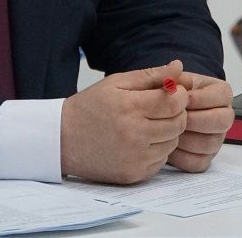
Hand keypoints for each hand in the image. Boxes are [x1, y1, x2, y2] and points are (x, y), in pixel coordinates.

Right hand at [61, 60, 188, 183]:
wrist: (62, 139)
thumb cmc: (89, 107)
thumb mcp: (116, 83)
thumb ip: (150, 75)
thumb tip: (179, 66)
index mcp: (129, 107)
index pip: (174, 102)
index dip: (178, 95)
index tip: (170, 93)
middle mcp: (133, 135)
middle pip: (178, 124)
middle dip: (176, 113)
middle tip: (161, 108)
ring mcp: (134, 158)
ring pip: (173, 143)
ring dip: (167, 133)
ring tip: (148, 125)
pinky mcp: (134, 175)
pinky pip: (161, 161)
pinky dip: (156, 150)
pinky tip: (139, 142)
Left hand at [168, 70, 233, 171]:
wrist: (159, 110)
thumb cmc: (167, 93)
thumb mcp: (169, 80)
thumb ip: (172, 75)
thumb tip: (176, 65)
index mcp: (220, 93)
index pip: (222, 96)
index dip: (201, 99)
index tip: (182, 99)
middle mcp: (223, 116)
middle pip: (222, 122)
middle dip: (196, 120)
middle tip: (176, 118)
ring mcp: (216, 139)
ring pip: (210, 144)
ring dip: (187, 139)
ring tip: (168, 131)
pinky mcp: (205, 157)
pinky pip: (199, 162)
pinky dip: (182, 157)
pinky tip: (168, 146)